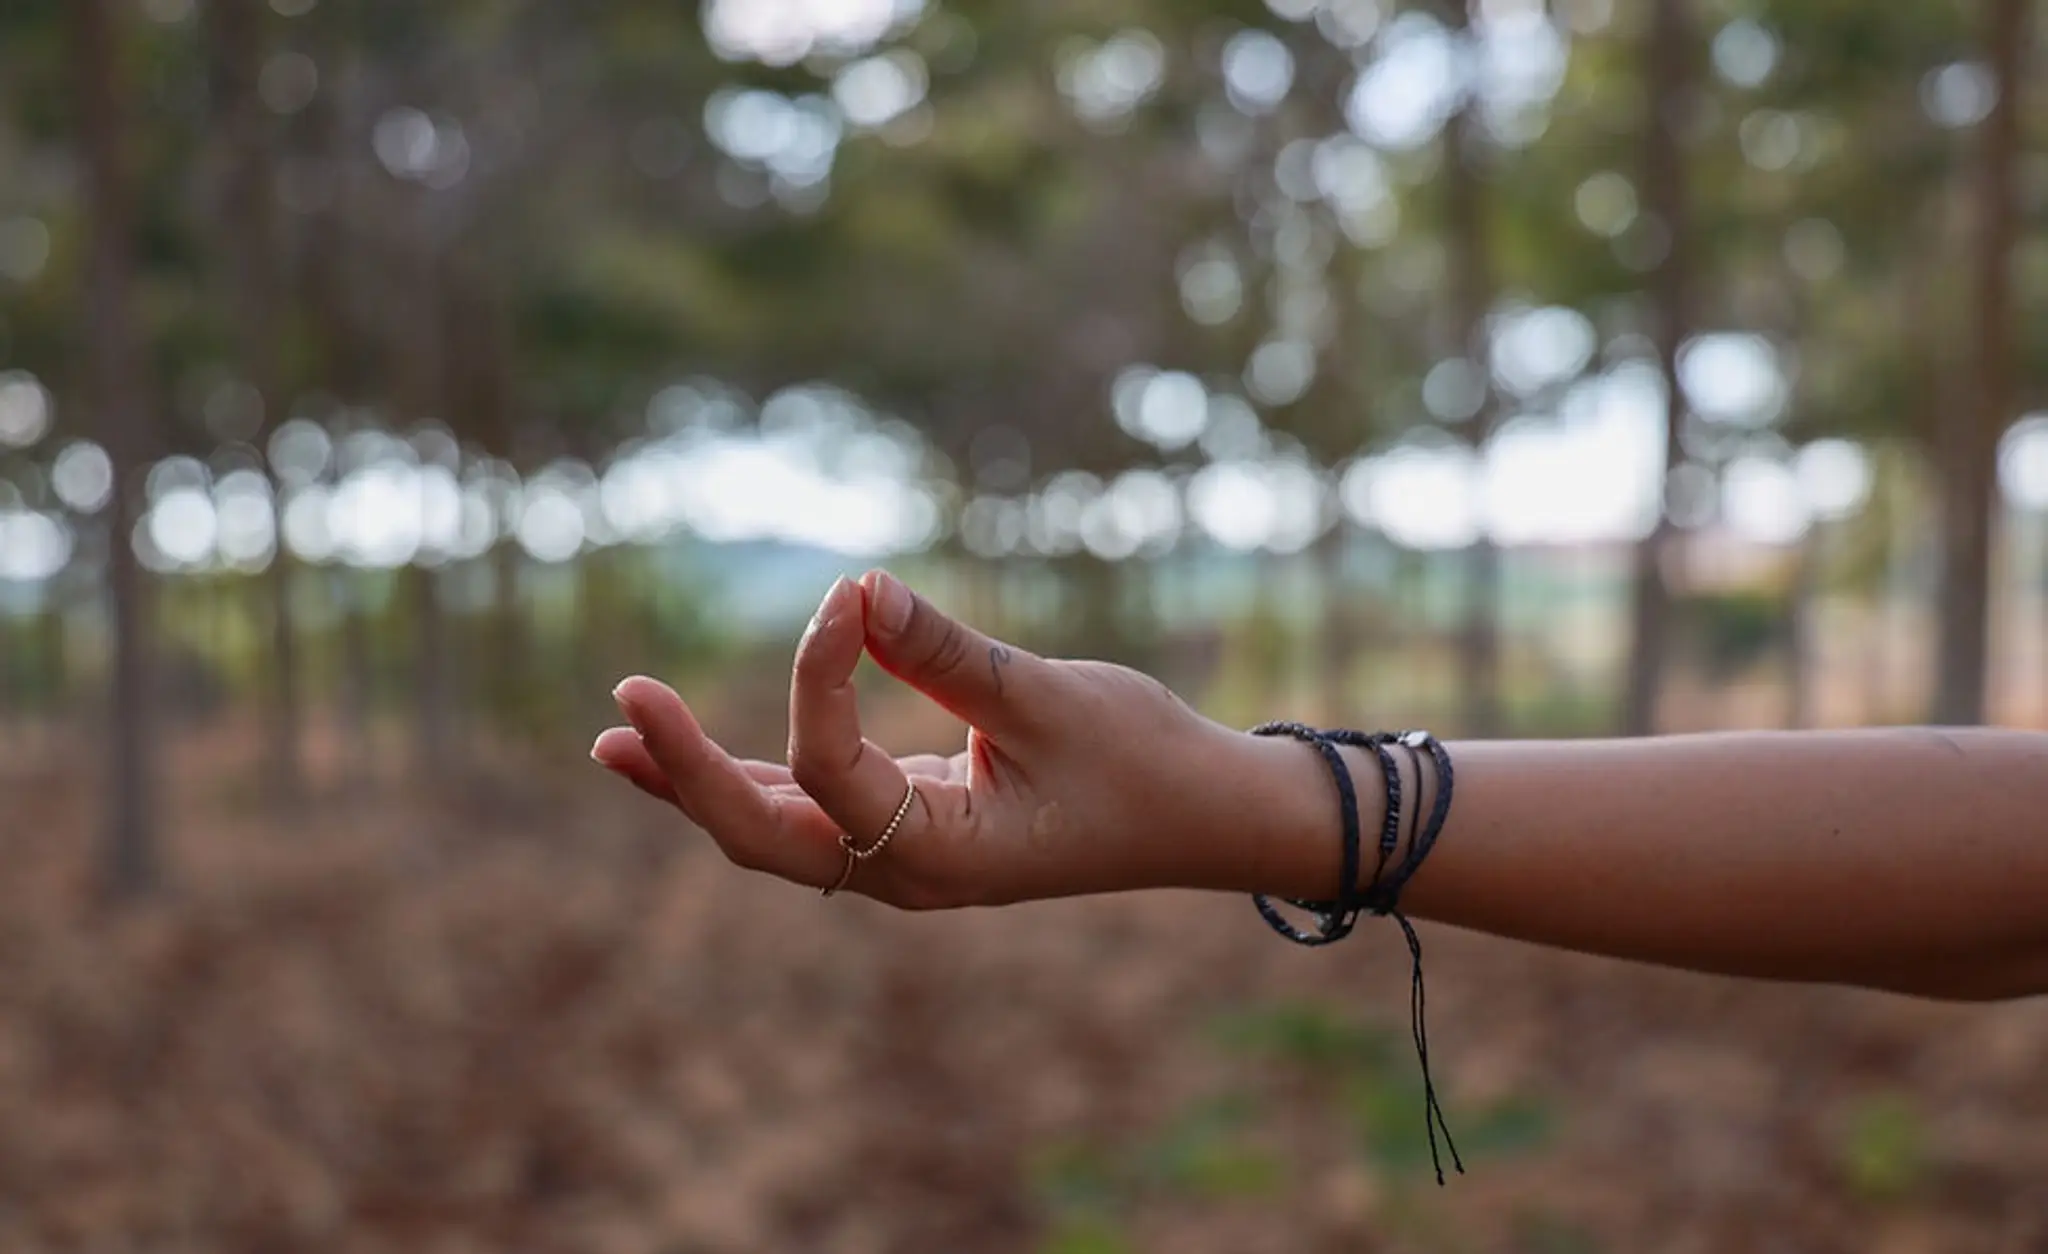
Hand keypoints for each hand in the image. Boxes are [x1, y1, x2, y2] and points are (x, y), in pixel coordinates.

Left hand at [590, 570, 1331, 907]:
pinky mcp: (911, 828)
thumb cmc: (1144, 762)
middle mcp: (908, 873)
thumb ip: (945, 650)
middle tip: (622, 711)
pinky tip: (691, 754)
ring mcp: (904, 859)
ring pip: (776, 830)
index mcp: (945, 857)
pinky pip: (813, 810)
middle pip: (765, 836)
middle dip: (689, 774)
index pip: (836, 768)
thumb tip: (856, 587)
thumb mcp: (1049, 698)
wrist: (1205, 818)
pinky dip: (752, 778)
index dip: (819, 674)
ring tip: (616, 740)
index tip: (848, 593)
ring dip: (699, 783)